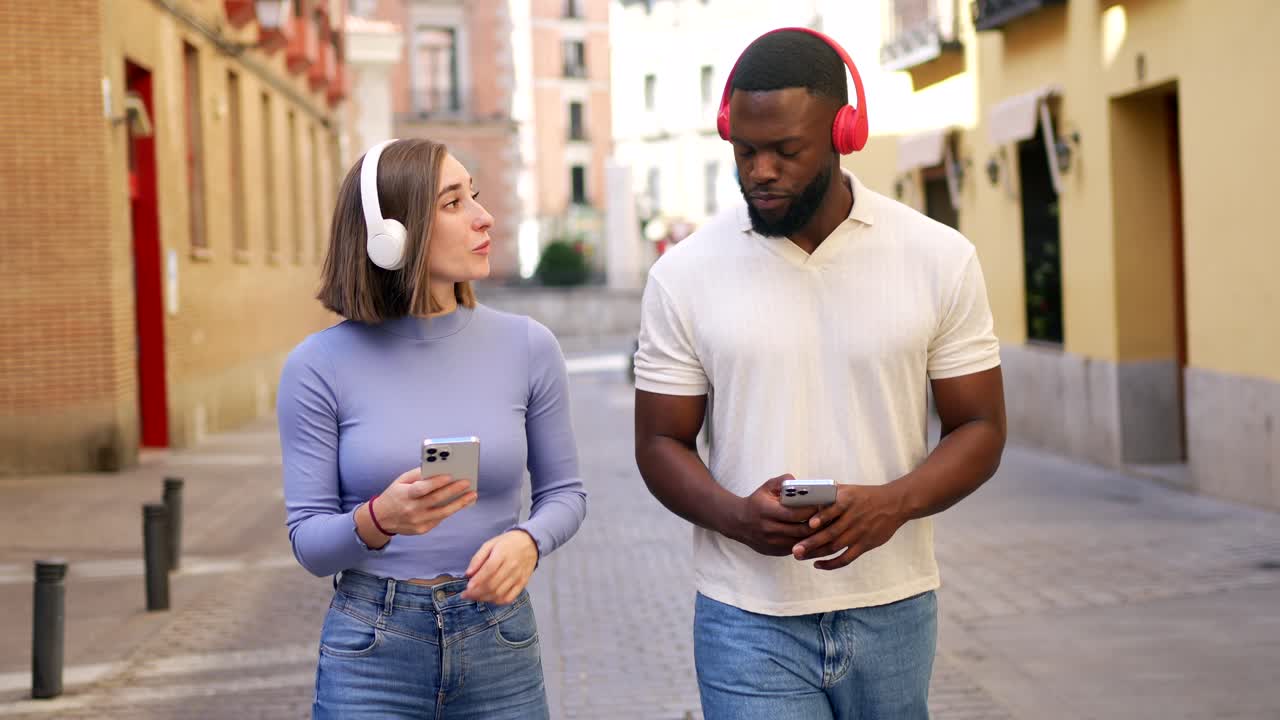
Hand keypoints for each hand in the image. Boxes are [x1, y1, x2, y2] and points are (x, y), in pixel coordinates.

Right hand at [373, 468, 476, 535]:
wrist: (382, 519)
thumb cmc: (395, 494)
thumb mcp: (401, 481)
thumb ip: (418, 474)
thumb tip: (438, 467)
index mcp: (405, 495)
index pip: (422, 489)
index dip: (437, 482)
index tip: (450, 475)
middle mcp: (411, 509)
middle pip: (436, 500)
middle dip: (454, 490)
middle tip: (467, 482)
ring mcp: (417, 521)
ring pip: (443, 512)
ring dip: (459, 503)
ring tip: (472, 495)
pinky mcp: (422, 529)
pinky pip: (439, 519)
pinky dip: (451, 510)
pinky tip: (461, 503)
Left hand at [461, 530, 538, 604]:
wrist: (530, 543)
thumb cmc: (507, 543)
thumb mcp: (490, 544)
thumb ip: (478, 558)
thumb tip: (468, 574)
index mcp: (502, 553)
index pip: (489, 570)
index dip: (477, 581)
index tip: (466, 588)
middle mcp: (511, 566)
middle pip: (493, 585)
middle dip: (476, 593)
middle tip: (466, 595)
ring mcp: (518, 576)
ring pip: (499, 593)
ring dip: (484, 598)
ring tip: (475, 597)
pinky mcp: (522, 584)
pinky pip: (509, 598)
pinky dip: (497, 601)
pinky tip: (489, 598)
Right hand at [725, 474, 819, 555]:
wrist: (738, 522)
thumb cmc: (757, 502)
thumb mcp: (766, 487)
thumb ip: (783, 481)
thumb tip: (801, 482)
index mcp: (767, 511)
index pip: (795, 514)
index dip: (811, 511)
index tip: (823, 506)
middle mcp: (769, 529)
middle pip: (801, 530)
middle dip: (817, 525)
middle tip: (829, 518)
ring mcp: (772, 543)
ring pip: (801, 543)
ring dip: (814, 537)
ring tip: (825, 528)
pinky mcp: (775, 552)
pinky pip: (796, 549)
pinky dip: (806, 544)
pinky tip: (814, 537)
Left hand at [791, 483, 907, 569]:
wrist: (893, 504)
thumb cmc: (866, 496)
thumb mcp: (848, 489)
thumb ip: (829, 494)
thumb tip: (807, 495)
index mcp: (847, 501)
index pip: (834, 510)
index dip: (821, 517)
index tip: (809, 524)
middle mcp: (852, 518)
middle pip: (830, 533)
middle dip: (811, 543)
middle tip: (795, 550)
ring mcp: (859, 533)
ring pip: (835, 546)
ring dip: (816, 553)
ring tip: (800, 556)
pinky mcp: (864, 545)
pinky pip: (846, 558)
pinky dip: (832, 563)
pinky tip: (818, 564)